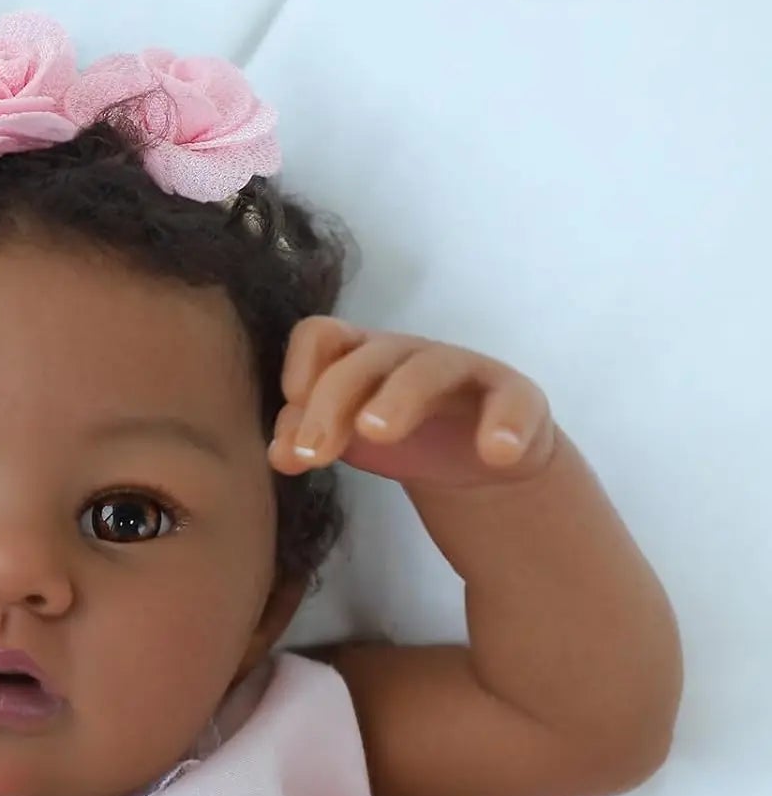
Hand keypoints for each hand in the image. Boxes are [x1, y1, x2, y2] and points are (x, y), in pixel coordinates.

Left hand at [268, 317, 558, 489]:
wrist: (480, 459)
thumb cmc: (404, 436)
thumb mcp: (348, 440)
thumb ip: (308, 440)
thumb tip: (279, 454)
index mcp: (361, 358)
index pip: (322, 336)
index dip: (300, 366)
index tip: (290, 406)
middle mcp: (409, 356)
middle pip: (368, 359)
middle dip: (334, 402)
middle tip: (315, 455)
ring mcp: (465, 372)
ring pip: (431, 370)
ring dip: (400, 398)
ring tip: (377, 433)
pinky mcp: (515, 399)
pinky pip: (513, 402)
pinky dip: (506, 426)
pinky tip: (495, 453)